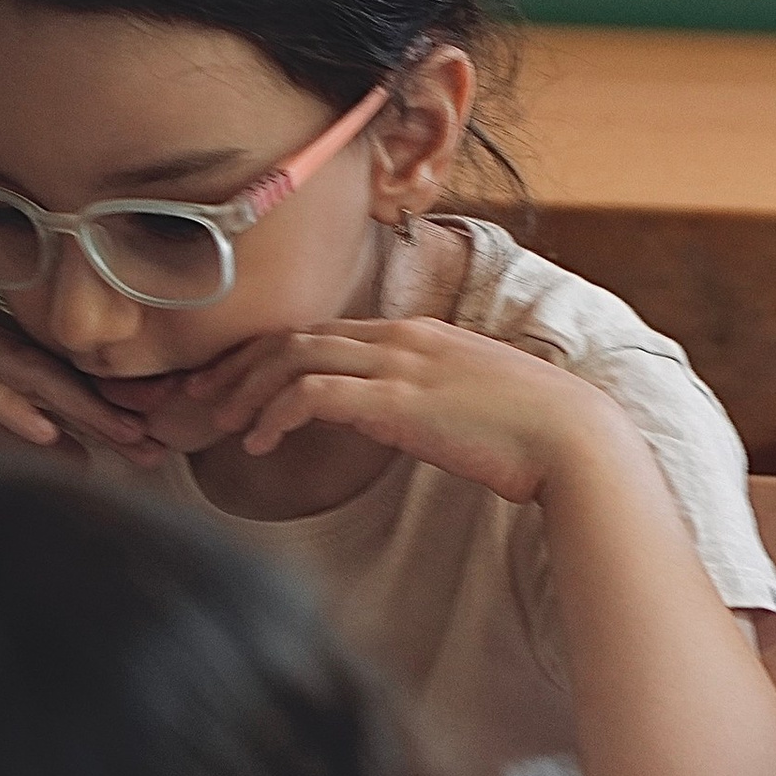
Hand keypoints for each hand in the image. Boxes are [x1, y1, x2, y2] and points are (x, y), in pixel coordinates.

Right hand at [0, 301, 162, 463]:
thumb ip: (29, 431)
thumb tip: (82, 449)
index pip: (63, 363)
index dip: (115, 393)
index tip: (163, 425)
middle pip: (52, 362)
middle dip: (110, 399)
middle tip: (158, 435)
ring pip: (23, 369)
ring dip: (79, 405)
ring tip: (125, 436)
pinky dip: (11, 408)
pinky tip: (48, 435)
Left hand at [187, 316, 623, 503]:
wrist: (576, 440)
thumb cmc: (536, 433)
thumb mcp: (474, 404)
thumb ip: (430, 400)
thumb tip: (397, 421)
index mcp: (421, 334)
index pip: (325, 331)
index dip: (269, 356)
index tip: (235, 385)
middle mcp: (403, 338)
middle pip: (295, 335)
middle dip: (237, 366)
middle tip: (199, 398)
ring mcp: (400, 365)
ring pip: (293, 357)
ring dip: (245, 390)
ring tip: (219, 424)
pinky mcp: (398, 401)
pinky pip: (312, 395)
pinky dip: (275, 414)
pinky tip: (261, 444)